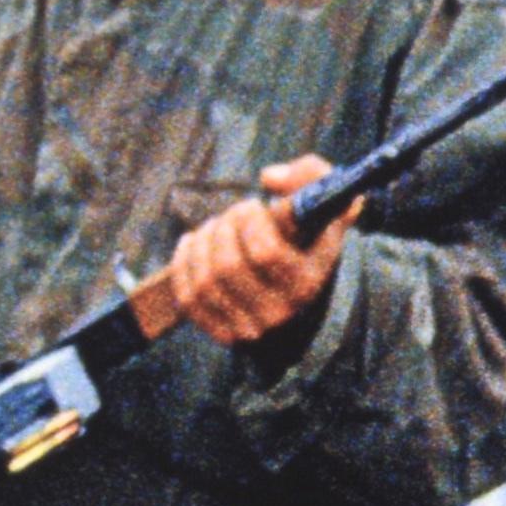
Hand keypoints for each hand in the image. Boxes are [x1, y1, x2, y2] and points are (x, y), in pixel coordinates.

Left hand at [169, 159, 355, 345]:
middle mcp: (281, 312)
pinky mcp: (223, 332)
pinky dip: (184, 263)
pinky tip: (195, 246)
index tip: (253, 207)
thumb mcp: (322, 201)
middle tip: (232, 215)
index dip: (249, 220)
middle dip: (222, 227)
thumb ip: (311, 174)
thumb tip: (269, 178)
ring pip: (206, 280)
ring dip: (203, 242)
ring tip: (215, 228)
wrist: (299, 282)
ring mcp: (251, 327)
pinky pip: (187, 295)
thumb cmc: (306, 234)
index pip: (265, 251)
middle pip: (229, 265)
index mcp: (308, 282)